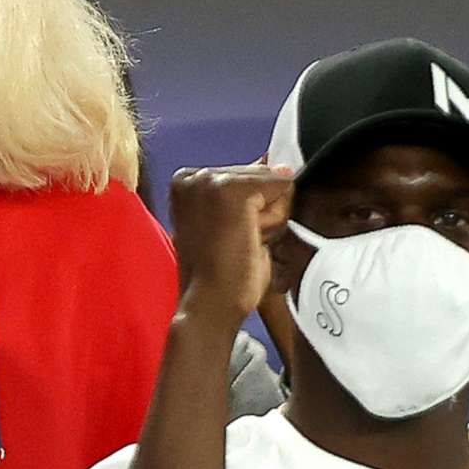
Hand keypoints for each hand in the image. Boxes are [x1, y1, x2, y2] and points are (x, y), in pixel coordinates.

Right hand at [167, 163, 295, 332]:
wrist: (211, 303)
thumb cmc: (220, 272)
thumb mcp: (232, 223)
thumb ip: (252, 191)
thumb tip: (281, 165)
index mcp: (185, 181)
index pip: (246, 173)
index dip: (252, 207)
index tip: (229, 234)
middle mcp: (193, 174)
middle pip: (262, 174)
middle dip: (263, 210)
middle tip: (237, 241)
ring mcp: (210, 180)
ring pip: (275, 181)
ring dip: (270, 217)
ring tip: (243, 242)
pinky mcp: (231, 190)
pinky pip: (283, 187)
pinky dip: (277, 219)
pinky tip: (253, 239)